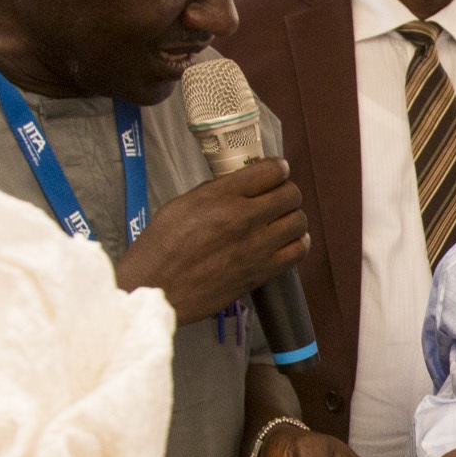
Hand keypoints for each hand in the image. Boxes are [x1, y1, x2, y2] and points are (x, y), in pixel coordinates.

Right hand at [114, 160, 308, 323]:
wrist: (157, 289)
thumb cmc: (161, 247)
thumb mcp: (182, 203)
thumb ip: (217, 191)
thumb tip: (243, 183)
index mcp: (221, 197)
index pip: (271, 170)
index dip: (278, 168)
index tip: (276, 172)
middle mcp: (243, 219)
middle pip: (291, 195)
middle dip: (287, 191)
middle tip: (277, 196)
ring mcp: (256, 248)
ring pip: (299, 221)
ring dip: (293, 217)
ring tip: (280, 220)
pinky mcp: (261, 272)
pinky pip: (298, 251)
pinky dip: (297, 243)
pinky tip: (286, 242)